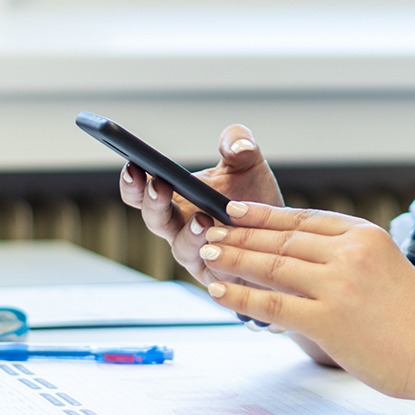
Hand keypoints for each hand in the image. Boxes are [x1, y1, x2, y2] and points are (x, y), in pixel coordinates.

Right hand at [118, 124, 283, 285]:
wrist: (281, 231)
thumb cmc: (255, 196)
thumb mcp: (248, 161)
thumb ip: (238, 142)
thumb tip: (237, 146)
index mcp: (177, 198)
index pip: (143, 192)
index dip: (132, 181)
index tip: (133, 164)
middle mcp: (180, 227)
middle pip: (155, 219)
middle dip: (153, 203)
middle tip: (158, 185)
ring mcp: (197, 252)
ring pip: (182, 248)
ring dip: (188, 234)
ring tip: (201, 219)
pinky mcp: (218, 272)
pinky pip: (212, 268)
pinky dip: (217, 256)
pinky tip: (226, 243)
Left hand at [197, 202, 414, 397]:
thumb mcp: (383, 267)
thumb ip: (344, 260)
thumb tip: (296, 262)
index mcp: (365, 234)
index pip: (303, 219)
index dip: (264, 216)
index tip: (236, 212)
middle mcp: (350, 252)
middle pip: (282, 239)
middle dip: (240, 234)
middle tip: (208, 231)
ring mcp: (339, 285)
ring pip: (272, 265)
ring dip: (234, 258)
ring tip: (207, 254)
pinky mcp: (329, 320)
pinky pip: (273, 304)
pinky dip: (241, 296)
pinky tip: (219, 291)